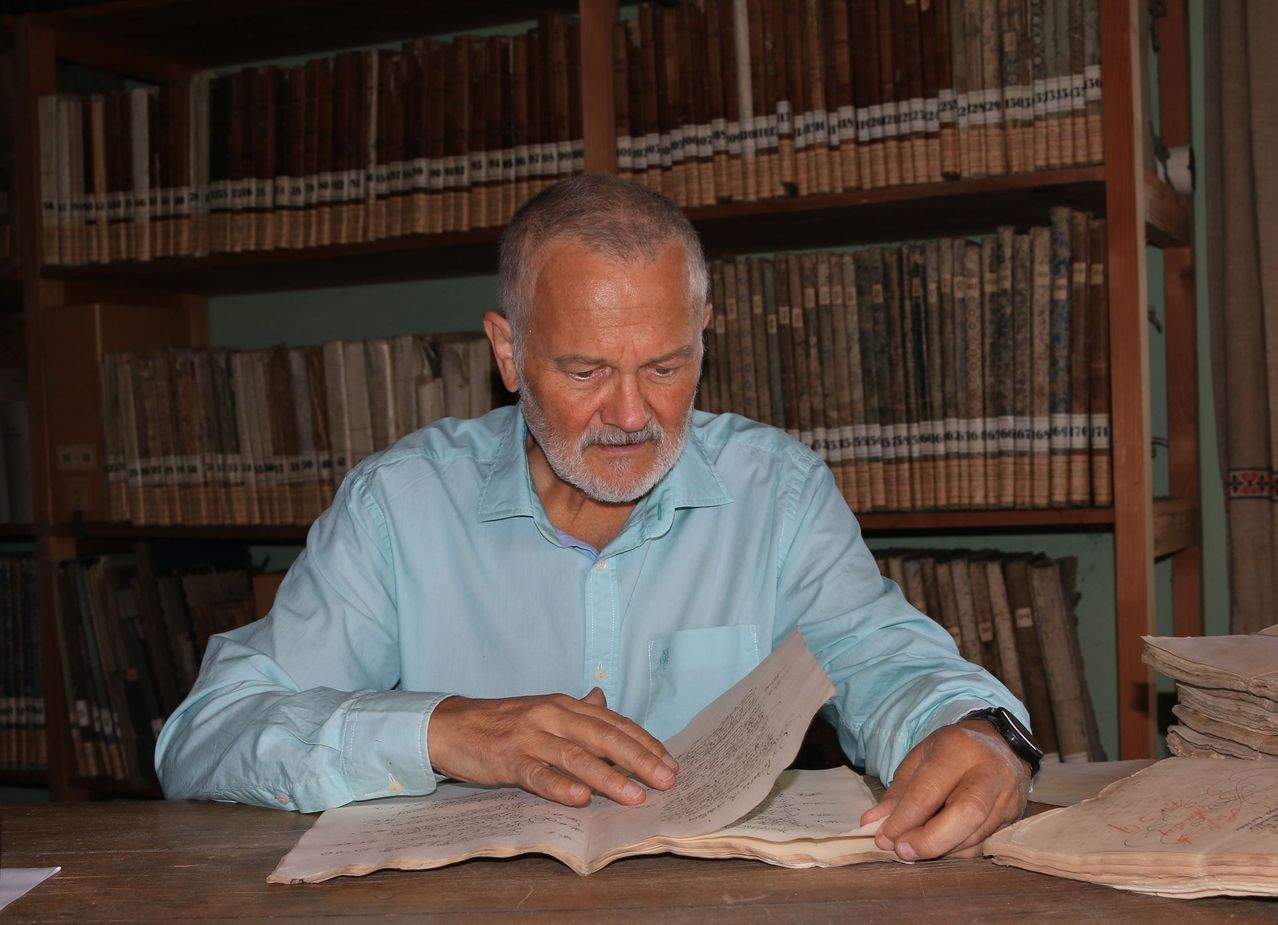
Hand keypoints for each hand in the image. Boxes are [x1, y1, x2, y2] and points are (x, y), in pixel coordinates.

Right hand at [427, 687, 677, 807]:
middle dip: (639, 760)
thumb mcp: (542, 710)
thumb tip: (604, 701)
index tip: (670, 763)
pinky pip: (537, 774)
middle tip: (666, 780)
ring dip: (609, 777)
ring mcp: (530, 737)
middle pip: (603, 737)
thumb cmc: (500, 723)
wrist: (449, 726)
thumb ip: (576, 711)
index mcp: (564, 706)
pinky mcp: (507, 759)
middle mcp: (552, 716)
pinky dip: (560, 786)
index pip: (613, 723)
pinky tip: (581, 799)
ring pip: (576, 756)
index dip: (644, 742)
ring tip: (635, 796)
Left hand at [859, 719, 1030, 860]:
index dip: (904, 819)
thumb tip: (871, 824)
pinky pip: (984, 844)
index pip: (929, 790)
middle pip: (965, 814)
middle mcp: (990, 771)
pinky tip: (940, 850)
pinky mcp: (1015, 817)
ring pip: (976, 835)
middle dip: (930, 840)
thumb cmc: (952, 751)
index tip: (884, 838)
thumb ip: (897, 793)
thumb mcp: (920, 759)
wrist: (1000, 743)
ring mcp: (1008, 796)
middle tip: (902, 851)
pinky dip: (957, 852)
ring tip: (916, 851)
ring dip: (941, 850)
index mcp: (959, 748)